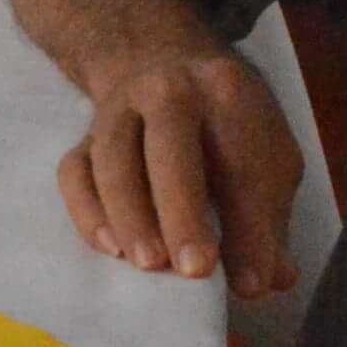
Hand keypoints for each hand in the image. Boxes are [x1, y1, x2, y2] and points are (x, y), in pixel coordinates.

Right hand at [57, 45, 303, 296]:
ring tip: (150, 264)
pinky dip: (88, 211)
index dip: (251, 228)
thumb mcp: (267, 156)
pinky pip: (75, 172)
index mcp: (226, 92)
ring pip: (114, 158)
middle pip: (170, 147)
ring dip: (131, 215)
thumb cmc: (226, 126)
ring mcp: (119, 110)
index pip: (242, 164)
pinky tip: (111, 248)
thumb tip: (272, 279)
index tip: (253, 284)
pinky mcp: (85, 137)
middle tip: (195, 270)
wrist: (160, 62)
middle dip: (183, 211)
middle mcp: (167, 91)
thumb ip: (269, 217)